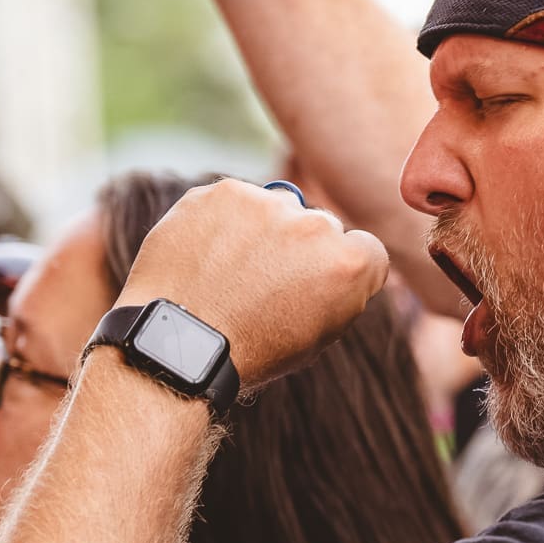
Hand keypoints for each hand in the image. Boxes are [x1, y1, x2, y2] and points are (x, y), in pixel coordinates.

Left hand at [116, 179, 389, 388]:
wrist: (178, 344)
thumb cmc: (249, 350)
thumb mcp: (317, 336)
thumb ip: (340, 290)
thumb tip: (341, 262)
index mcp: (348, 264)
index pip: (365, 248)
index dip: (341, 268)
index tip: (316, 285)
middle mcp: (313, 225)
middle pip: (320, 225)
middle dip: (301, 248)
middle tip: (266, 281)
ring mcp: (266, 203)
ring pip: (276, 207)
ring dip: (263, 230)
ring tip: (231, 271)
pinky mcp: (223, 191)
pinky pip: (234, 201)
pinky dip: (223, 223)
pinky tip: (207, 257)